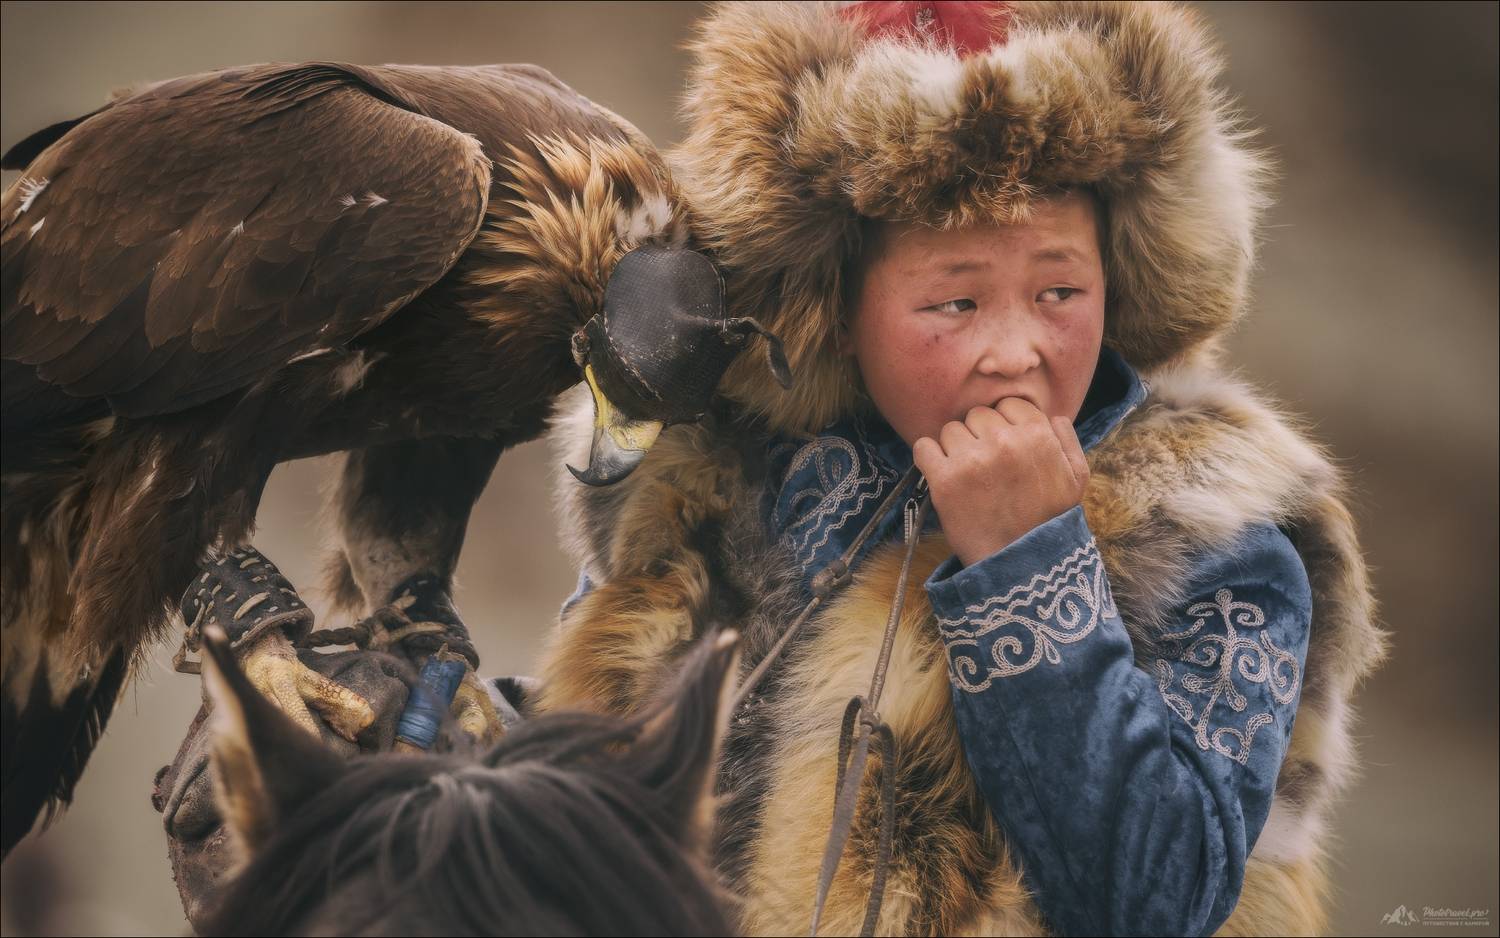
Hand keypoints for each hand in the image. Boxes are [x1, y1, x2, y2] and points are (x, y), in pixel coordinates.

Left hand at [912, 398, 1088, 567]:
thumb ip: (1066, 440)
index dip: (1004, 425)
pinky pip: (924, 447)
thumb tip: (1051, 416)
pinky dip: (929, 458)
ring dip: (955, 448)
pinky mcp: (944, 479)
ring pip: (950, 430)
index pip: (1007, 405)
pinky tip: (942, 475)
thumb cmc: (1049, 521)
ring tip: (968, 476)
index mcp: (1037, 435)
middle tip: (985, 466)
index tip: (1002, 447)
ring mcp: (972, 459)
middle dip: (979, 436)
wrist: (1019, 565)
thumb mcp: (1076, 479)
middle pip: (977, 416)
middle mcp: (1004, 441)